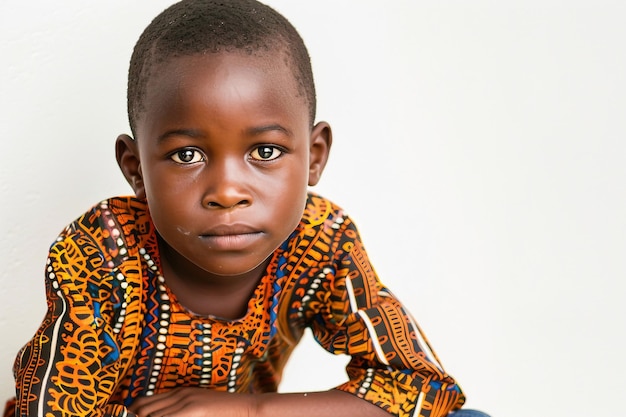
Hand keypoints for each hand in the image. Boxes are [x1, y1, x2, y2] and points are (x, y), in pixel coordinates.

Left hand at [129, 387, 253, 416]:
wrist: (249, 408)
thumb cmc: (226, 413)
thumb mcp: (200, 408)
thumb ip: (181, 411)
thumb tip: (160, 415)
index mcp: (180, 392)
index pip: (144, 401)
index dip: (131, 412)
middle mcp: (180, 394)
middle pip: (143, 408)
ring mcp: (186, 401)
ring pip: (150, 414)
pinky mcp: (193, 409)